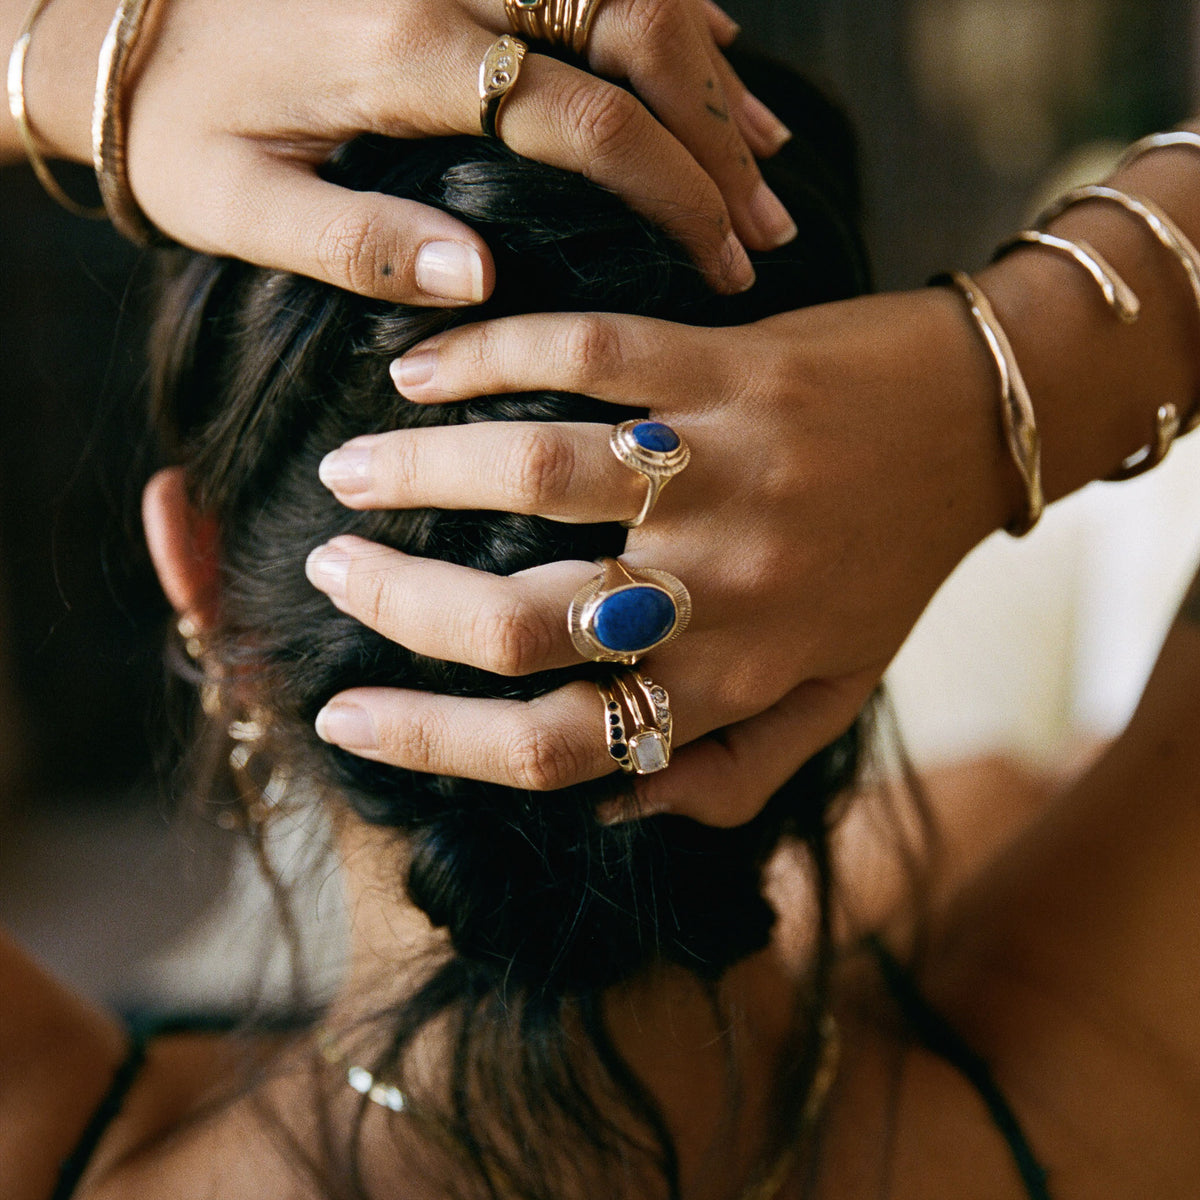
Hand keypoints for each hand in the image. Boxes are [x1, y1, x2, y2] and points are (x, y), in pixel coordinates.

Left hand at [21, 0, 794, 301]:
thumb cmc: (179, 125)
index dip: (668, 187)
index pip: (581, 115)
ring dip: (712, 77)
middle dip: (715, 137)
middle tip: (763, 226)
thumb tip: (476, 282)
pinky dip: (674, 15)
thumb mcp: (239, 205)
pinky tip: (723, 67)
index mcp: (404, 52)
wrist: (117, 20)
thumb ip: (359, 242)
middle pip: (635, 36)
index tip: (720, 255)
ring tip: (768, 163)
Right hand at [305, 288, 1016, 824]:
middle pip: (516, 619)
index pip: (555, 745)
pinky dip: (486, 358)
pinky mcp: (726, 364)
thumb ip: (729, 772)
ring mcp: (722, 468)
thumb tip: (609, 808)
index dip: (430, 744)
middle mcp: (720, 584)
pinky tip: (421, 371)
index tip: (342, 720)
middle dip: (393, 605)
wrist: (980, 424)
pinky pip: (585, 354)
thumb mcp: (831, 697)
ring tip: (347, 470)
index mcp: (733, 677)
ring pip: (531, 476)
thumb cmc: (891, 567)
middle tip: (329, 570)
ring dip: (413, 474)